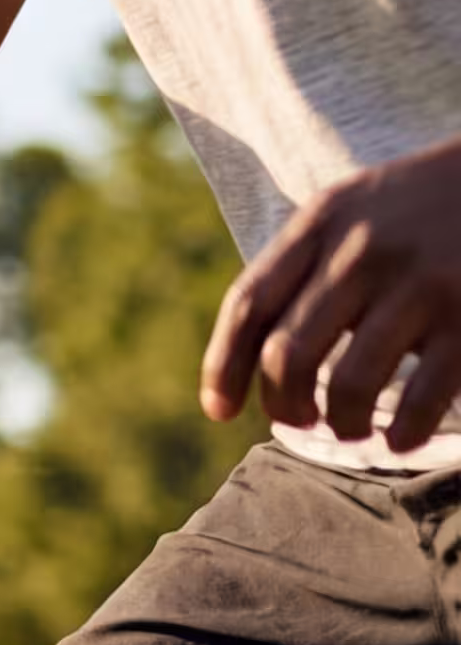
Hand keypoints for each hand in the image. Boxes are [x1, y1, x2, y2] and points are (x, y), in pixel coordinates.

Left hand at [203, 133, 460, 447]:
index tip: (219, 410)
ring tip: (350, 429)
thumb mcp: (352, 209)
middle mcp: (361, 254)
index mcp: (321, 223)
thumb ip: (307, 261)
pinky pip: (425, 396)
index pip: (249, 304)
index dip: (224, 366)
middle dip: (284, 404)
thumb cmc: (421, 204)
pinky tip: (399, 440)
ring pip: (348, 383)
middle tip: (299, 420)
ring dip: (342, 423)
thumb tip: (258, 346)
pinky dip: (404, 432)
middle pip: (288, 354)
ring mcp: (419, 286)